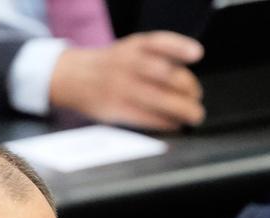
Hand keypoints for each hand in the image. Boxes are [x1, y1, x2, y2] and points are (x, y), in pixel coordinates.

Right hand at [50, 32, 204, 130]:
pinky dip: (165, 121)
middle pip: (164, 74)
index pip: (159, 43)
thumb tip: (188, 79)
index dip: (180, 47)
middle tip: (197, 96)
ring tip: (194, 115)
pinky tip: (175, 123)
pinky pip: (145, 117)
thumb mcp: (130, 49)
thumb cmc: (111, 65)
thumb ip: (157, 57)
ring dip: (182, 109)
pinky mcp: (115, 108)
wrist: (72, 76)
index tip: (197, 54)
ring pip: (158, 98)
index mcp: (133, 46)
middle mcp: (127, 64)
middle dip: (188, 87)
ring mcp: (120, 87)